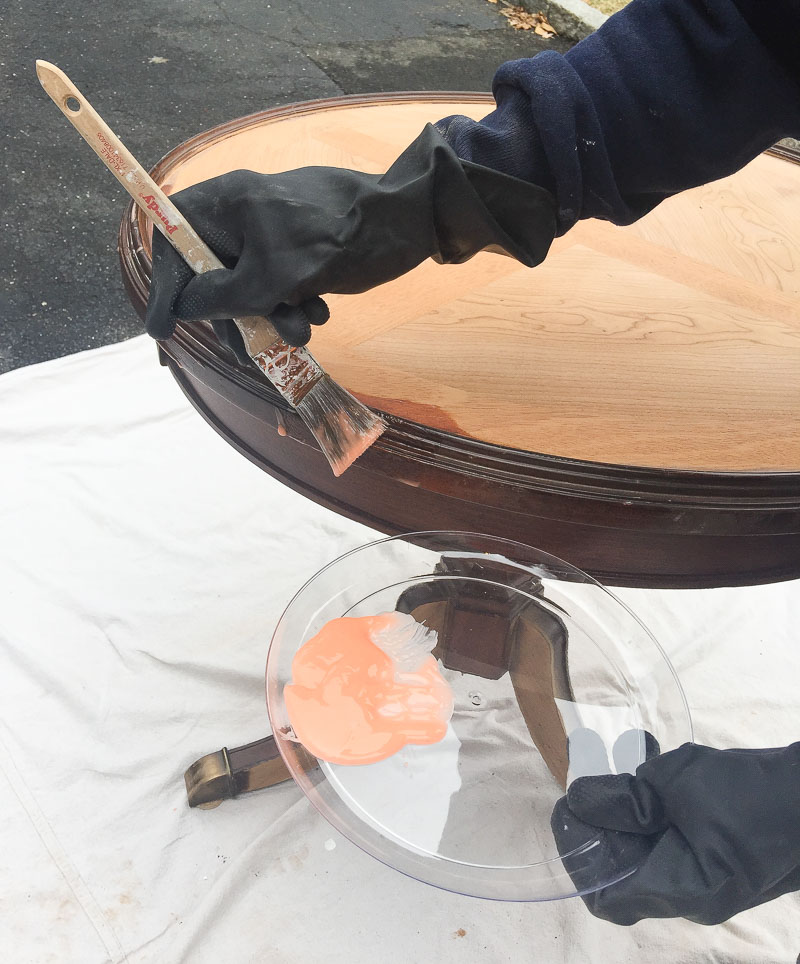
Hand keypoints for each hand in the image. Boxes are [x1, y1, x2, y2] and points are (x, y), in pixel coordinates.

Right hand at [144, 125, 555, 352]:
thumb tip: (185, 308)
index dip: (167, 290)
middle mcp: (241, 216)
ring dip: (272, 319)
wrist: (406, 221)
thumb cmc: (338, 239)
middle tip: (245, 352)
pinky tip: (319, 311)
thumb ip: (222, 296)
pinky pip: (279, 288)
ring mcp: (271, 234)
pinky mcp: (299, 251)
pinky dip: (294, 306)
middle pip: (213, 277)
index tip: (162, 331)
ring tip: (302, 330)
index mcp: (225, 204)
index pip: (173, 244)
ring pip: (251, 290)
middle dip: (236, 317)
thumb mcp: (272, 277)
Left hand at [552, 738, 799, 924]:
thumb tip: (578, 799)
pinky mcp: (714, 850)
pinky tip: (647, 756)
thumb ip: (625, 797)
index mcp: (679, 889)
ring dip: (624, 801)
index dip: (578, 852)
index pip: (605, 895)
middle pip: (620, 866)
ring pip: (642, 843)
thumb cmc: (752, 794)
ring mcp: (703, 873)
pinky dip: (651, 797)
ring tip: (615, 756)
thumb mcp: (679, 785)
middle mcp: (687, 892)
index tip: (566, 808)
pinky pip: (668, 830)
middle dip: (599, 818)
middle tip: (585, 769)